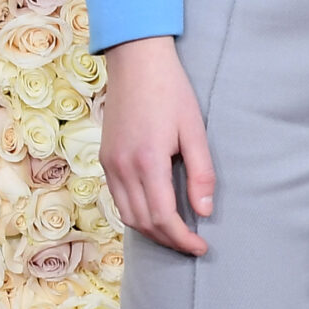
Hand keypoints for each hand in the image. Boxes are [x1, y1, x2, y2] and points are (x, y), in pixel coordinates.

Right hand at [98, 36, 214, 255]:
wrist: (136, 60)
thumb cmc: (171, 91)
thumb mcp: (195, 130)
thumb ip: (201, 174)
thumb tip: (203, 212)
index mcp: (148, 161)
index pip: (164, 217)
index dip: (183, 239)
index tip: (201, 247)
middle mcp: (123, 167)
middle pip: (143, 222)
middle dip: (169, 240)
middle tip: (192, 245)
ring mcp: (109, 163)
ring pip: (127, 214)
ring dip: (151, 230)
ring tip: (176, 233)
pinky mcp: (105, 158)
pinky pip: (118, 198)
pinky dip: (136, 213)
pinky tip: (155, 212)